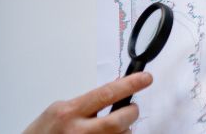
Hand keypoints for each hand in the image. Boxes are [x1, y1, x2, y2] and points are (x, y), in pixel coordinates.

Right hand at [24, 72, 151, 132]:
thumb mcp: (59, 110)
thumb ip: (85, 103)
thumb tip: (111, 92)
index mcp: (70, 113)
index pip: (106, 94)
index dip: (130, 84)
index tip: (146, 78)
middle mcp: (78, 132)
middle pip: (119, 121)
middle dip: (131, 113)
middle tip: (131, 109)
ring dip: (123, 132)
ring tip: (113, 129)